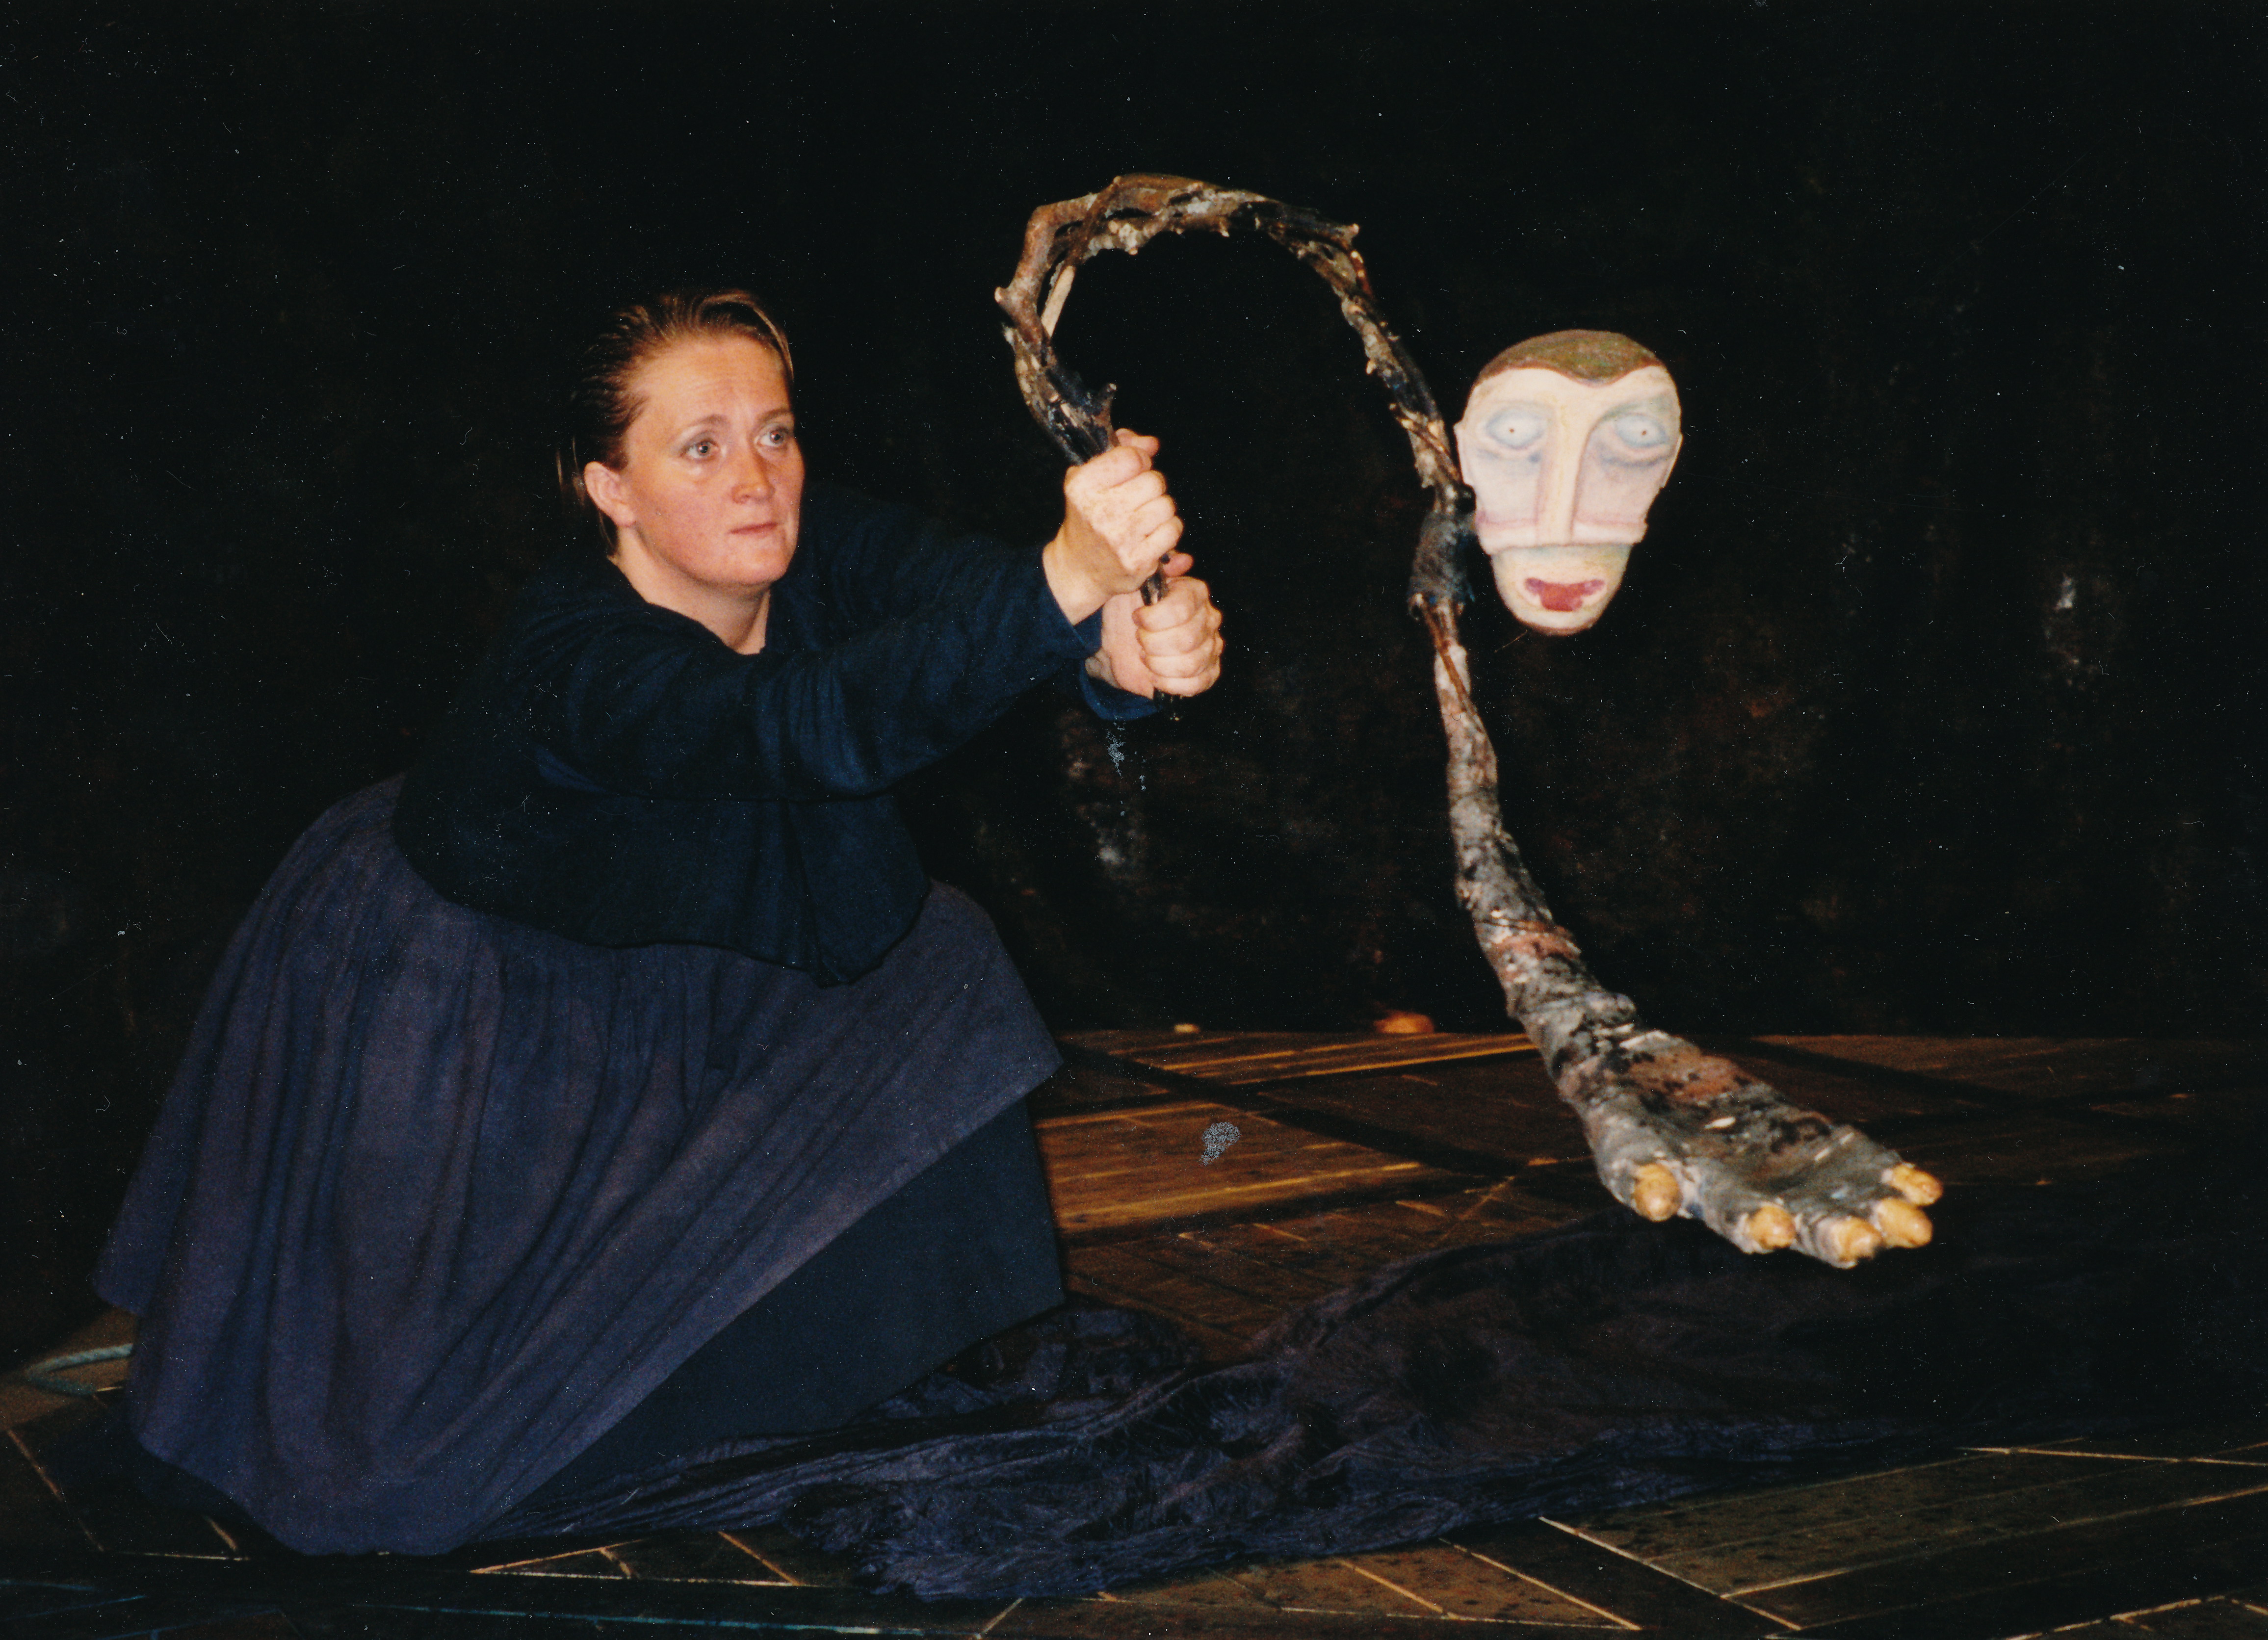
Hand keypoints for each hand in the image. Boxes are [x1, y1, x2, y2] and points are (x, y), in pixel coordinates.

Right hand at [1043, 429, 1184, 622]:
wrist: (1078, 569)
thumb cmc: (1088, 518)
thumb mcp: (1091, 478)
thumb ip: (1121, 451)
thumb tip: (1151, 444)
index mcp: (1083, 486)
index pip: (1132, 457)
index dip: (1139, 460)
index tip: (1133, 471)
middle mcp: (1099, 512)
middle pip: (1154, 481)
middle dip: (1151, 487)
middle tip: (1138, 499)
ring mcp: (1119, 539)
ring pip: (1166, 506)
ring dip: (1160, 510)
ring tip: (1143, 518)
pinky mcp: (1137, 561)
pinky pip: (1172, 530)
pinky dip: (1167, 531)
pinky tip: (1150, 535)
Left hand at [1086, 571, 1223, 698]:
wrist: (1119, 644)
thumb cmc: (1128, 613)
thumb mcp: (1132, 584)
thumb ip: (1156, 568)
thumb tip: (1182, 559)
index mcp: (1195, 593)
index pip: (1182, 607)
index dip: (1154, 618)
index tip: (1136, 617)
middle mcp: (1209, 618)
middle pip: (1186, 638)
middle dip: (1152, 643)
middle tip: (1139, 639)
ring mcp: (1211, 647)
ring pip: (1190, 664)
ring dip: (1158, 664)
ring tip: (1146, 657)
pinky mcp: (1208, 673)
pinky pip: (1196, 684)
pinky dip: (1169, 683)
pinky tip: (1155, 675)